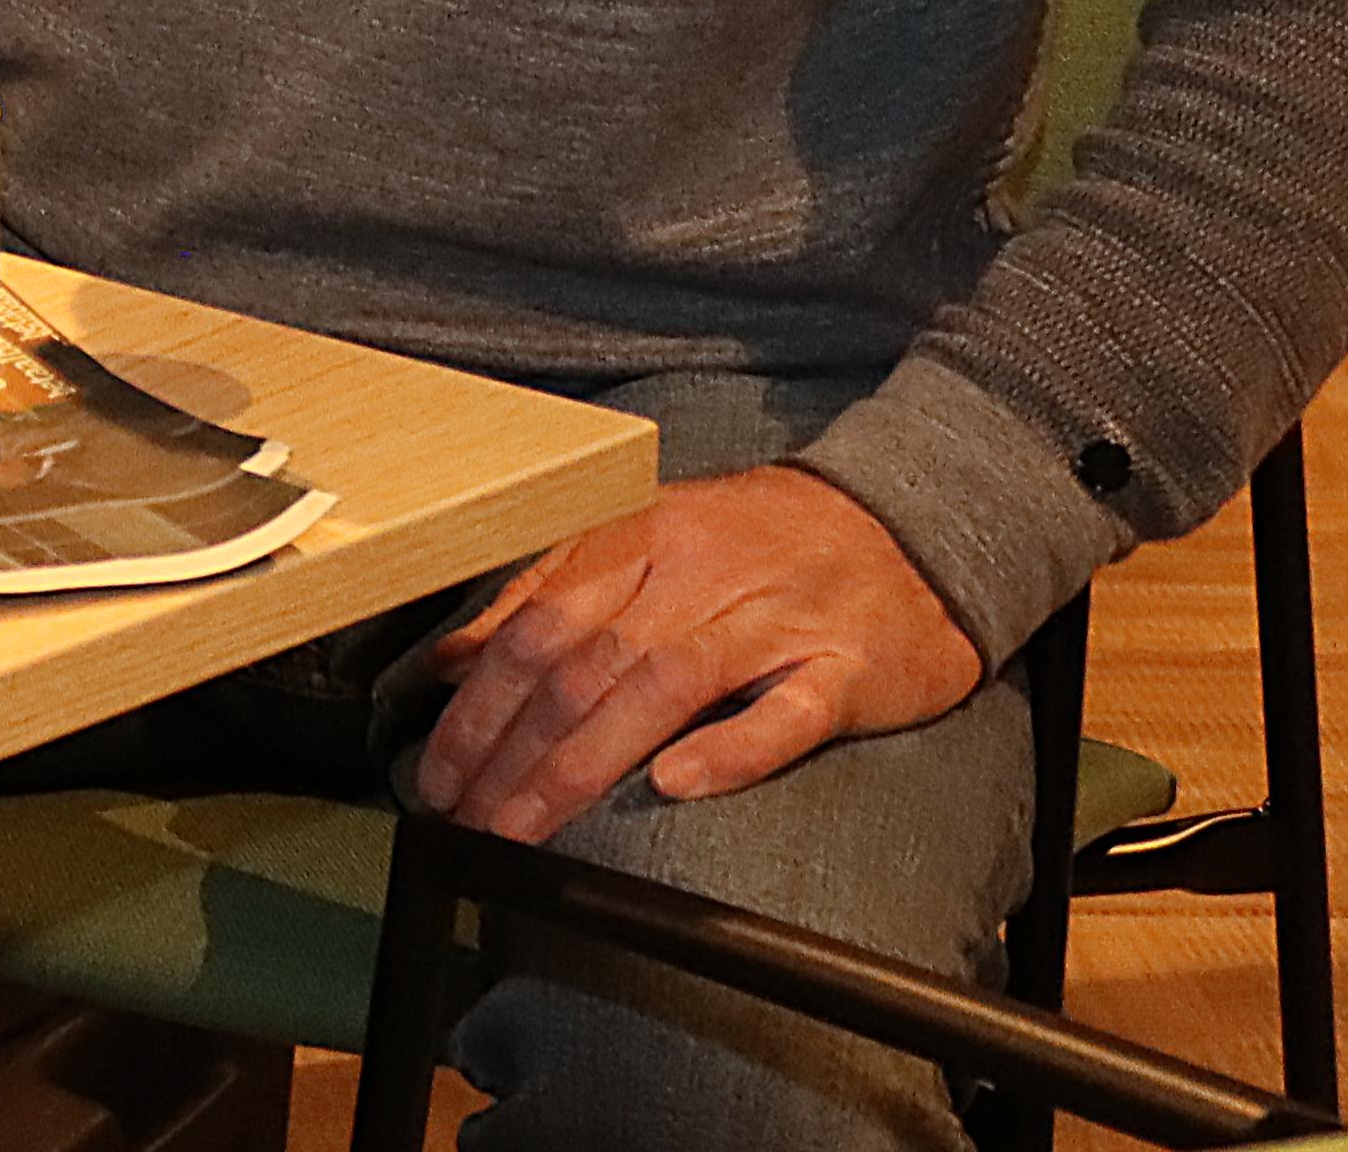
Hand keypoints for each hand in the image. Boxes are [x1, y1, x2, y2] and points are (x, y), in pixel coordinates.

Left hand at [408, 467, 980, 840]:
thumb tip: (456, 656)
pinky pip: (784, 716)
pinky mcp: (843, 670)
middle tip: (462, 814)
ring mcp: (772, 621)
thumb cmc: (762, 540)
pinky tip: (674, 786)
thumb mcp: (649, 534)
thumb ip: (553, 588)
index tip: (437, 768)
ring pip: (659, 690)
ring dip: (580, 764)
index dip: (477, 702)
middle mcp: (696, 574)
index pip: (536, 623)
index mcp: (641, 534)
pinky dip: (728, 750)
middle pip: (582, 663)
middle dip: (509, 748)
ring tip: (524, 824)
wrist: (910, 523)